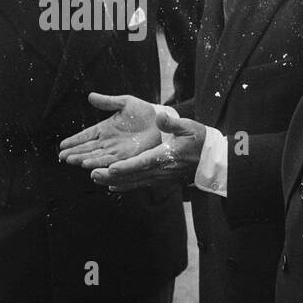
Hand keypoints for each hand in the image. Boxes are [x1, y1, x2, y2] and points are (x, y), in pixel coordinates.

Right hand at [59, 93, 160, 168]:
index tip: (61, 145)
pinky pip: (110, 160)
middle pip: (88, 148)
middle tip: (61, 156)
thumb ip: (107, 102)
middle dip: (74, 152)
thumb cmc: (144, 111)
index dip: (74, 140)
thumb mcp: (124, 102)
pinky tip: (88, 164)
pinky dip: (98, 162)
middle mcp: (108, 141)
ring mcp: (116, 149)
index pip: (86, 135)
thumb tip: (90, 96)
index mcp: (105, 128)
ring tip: (71, 160)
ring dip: (83, 158)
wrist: (161, 120)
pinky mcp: (126, 156)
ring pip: (96, 156)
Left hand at [90, 110, 207, 190]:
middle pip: (133, 176)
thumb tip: (160, 116)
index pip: (143, 162)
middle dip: (112, 176)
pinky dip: (125, 185)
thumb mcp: (189, 127)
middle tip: (93, 174)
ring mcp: (159, 177)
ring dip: (114, 181)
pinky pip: (139, 184)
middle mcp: (160, 170)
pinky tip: (112, 186)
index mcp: (165, 156)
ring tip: (95, 178)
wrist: (210, 159)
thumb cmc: (199, 140)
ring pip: (133, 182)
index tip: (111, 168)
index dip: (126, 166)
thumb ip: (173, 123)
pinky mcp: (159, 179)